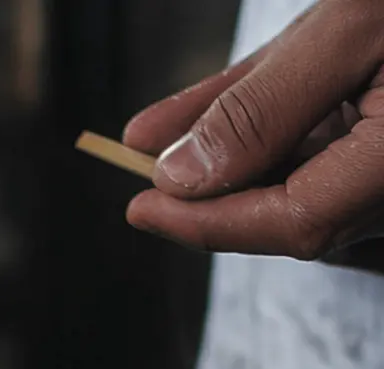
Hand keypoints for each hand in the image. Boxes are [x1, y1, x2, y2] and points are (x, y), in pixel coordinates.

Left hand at [123, 0, 383, 266]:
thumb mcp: (354, 21)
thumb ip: (264, 106)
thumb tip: (182, 176)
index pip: (294, 222)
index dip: (209, 222)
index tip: (140, 206)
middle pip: (299, 212)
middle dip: (218, 193)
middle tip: (145, 172)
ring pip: (312, 183)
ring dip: (241, 161)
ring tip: (167, 133)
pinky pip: (337, 155)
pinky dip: (279, 136)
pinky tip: (212, 114)